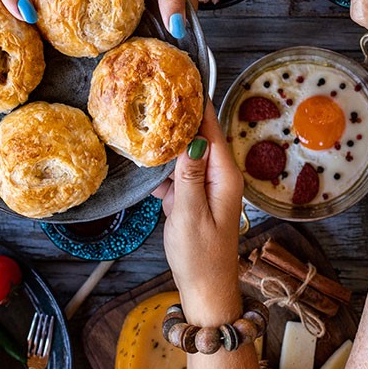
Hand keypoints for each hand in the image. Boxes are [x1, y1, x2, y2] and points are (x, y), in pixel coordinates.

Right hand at [155, 103, 243, 324]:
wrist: (205, 290)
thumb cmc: (200, 256)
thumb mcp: (189, 212)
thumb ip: (189, 174)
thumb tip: (193, 137)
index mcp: (225, 176)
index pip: (211, 128)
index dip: (198, 103)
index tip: (182, 77)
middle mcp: (220, 176)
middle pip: (199, 137)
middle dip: (177, 119)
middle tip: (152, 96)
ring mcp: (208, 187)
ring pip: (187, 155)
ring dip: (167, 147)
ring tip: (142, 127)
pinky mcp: (196, 199)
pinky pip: (181, 175)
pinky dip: (165, 172)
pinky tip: (146, 172)